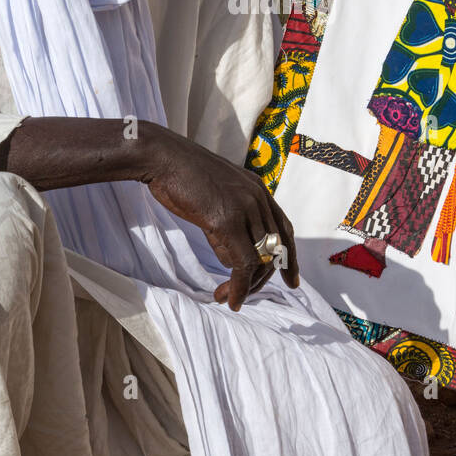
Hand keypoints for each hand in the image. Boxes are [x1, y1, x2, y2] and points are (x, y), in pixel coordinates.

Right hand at [140, 125, 299, 311]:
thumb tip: (233, 257)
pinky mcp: (228, 221)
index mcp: (258, 190)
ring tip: (225, 297)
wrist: (163, 158)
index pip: (285, 229)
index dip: (291, 258)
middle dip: (262, 278)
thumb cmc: (183, 177)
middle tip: (242, 296)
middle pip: (275, 249)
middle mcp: (258, 198)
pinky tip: (229, 297)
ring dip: (246, 286)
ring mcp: (245, 208)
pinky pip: (243, 263)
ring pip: (260, 259)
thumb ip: (230, 222)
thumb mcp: (217, 198)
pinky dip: (239, 286)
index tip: (292, 281)